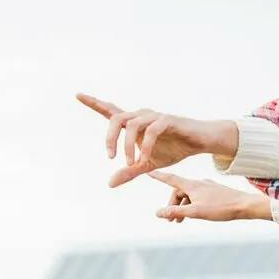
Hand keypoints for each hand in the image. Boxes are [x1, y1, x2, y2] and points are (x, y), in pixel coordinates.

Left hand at [77, 93, 238, 186]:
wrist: (200, 143)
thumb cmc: (175, 149)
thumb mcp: (148, 164)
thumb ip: (129, 171)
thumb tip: (110, 183)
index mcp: (135, 123)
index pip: (111, 111)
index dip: (94, 103)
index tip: (77, 95)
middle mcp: (142, 115)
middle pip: (116, 118)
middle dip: (109, 138)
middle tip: (110, 158)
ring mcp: (154, 116)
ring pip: (132, 124)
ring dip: (127, 145)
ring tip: (129, 163)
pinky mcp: (168, 120)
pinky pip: (152, 130)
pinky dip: (145, 146)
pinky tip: (144, 158)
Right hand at [152, 171, 270, 223]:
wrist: (244, 206)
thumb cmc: (221, 208)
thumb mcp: (196, 212)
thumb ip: (176, 212)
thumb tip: (158, 213)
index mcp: (192, 185)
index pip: (170, 179)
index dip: (158, 176)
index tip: (147, 170)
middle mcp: (198, 183)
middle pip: (178, 191)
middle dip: (172, 205)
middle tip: (170, 220)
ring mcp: (207, 187)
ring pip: (188, 195)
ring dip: (182, 207)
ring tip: (180, 221)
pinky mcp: (214, 192)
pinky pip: (197, 196)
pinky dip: (192, 205)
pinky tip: (195, 214)